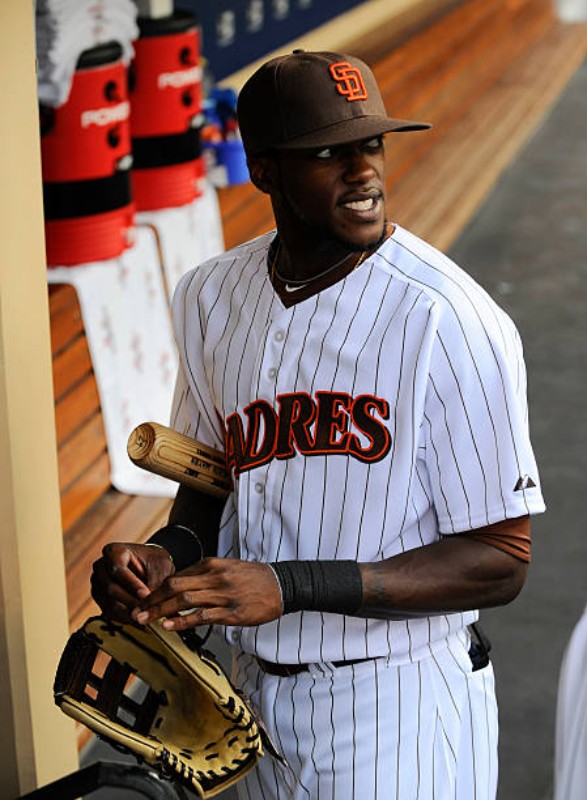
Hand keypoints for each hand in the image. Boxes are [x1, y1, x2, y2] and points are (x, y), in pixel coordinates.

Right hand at [91, 543, 175, 622]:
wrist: (150, 567)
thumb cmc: (155, 562)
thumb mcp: (160, 566)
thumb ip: (156, 581)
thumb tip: (153, 602)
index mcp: (113, 552)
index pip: (118, 570)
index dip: (131, 584)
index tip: (145, 594)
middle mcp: (101, 567)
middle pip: (111, 588)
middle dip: (130, 601)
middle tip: (147, 611)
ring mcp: (98, 584)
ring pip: (110, 603)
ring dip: (129, 613)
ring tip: (147, 618)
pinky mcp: (101, 600)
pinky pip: (110, 612)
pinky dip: (126, 618)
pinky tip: (141, 622)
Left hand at [132, 558, 282, 629]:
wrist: (283, 584)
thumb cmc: (254, 579)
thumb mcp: (227, 569)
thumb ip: (205, 576)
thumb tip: (180, 587)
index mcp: (212, 564)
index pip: (177, 576)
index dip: (157, 590)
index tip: (143, 601)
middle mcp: (215, 576)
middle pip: (175, 586)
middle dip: (152, 600)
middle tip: (135, 612)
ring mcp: (224, 594)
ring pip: (185, 600)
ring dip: (161, 611)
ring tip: (145, 620)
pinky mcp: (232, 612)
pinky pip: (202, 616)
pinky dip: (183, 622)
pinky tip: (169, 626)